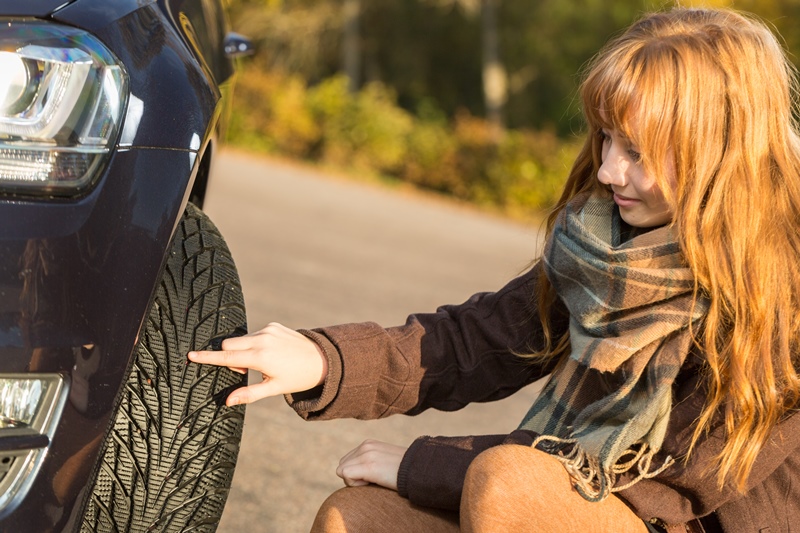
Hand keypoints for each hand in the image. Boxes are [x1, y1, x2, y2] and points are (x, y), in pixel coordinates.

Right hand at [187, 322, 326, 405]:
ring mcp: (268, 330)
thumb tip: (228, 402)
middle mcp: (262, 340)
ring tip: (261, 362)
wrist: (321, 359)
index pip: (227, 358)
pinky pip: (253, 333)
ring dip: (242, 350)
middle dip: (229, 357)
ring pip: (240, 339)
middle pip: (229, 345)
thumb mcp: (274, 389)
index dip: (208, 358)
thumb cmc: (297, 377)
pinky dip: (254, 343)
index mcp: (261, 357)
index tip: (191, 355)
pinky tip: (271, 352)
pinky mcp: (273, 325)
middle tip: (245, 370)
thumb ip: (249, 394)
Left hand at [336, 439, 407, 490]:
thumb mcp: (384, 461)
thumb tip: (358, 474)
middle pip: (342, 466)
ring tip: (373, 481)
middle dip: (352, 476)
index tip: (372, 476)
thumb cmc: (403, 471)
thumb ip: (370, 462)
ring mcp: (366, 454)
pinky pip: (346, 475)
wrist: (419, 470)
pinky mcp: (368, 465)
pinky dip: (355, 484)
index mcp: (368, 444)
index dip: (356, 473)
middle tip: (371, 481)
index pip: (347, 461)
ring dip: (354, 481)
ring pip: (342, 471)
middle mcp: (365, 446)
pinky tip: (371, 483)